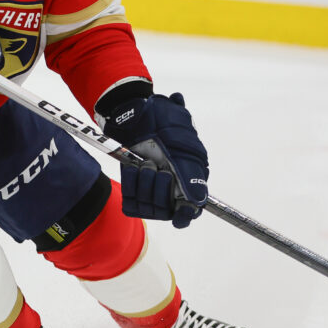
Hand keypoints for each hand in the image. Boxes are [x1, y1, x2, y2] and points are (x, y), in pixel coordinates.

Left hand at [103, 93, 208, 227]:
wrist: (132, 112)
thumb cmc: (160, 123)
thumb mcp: (180, 145)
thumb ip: (190, 173)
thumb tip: (198, 199)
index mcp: (189, 178)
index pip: (190, 209)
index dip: (185, 214)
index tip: (179, 214)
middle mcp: (170, 188)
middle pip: (167, 209)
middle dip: (160, 190)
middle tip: (155, 167)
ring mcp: (150, 189)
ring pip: (148, 206)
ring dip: (144, 184)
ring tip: (144, 164)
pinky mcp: (131, 188)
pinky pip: (130, 201)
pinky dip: (129, 184)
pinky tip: (132, 167)